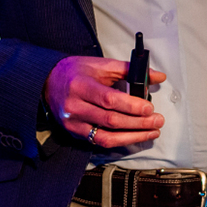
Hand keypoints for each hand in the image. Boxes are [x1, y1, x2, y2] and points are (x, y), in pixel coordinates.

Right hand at [43, 56, 165, 147]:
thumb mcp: (101, 65)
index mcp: (81, 86)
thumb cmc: (77, 72)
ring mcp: (73, 123)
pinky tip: (135, 136)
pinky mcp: (74, 132)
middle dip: (138, 123)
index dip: (131, 106)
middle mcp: (75, 107)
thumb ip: (130, 70)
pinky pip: (99, 141)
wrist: (47, 82)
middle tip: (158, 121)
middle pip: (110, 120)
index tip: (149, 108)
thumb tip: (158, 76)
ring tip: (152, 132)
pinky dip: (119, 141)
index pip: (109, 100)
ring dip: (132, 137)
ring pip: (105, 137)